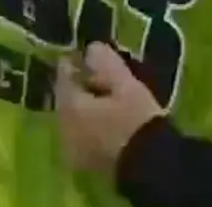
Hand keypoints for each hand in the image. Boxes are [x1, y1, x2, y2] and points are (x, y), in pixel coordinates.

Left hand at [56, 42, 165, 174]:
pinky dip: (89, 122)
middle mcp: (63, 126)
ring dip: (84, 105)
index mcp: (70, 106)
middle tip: (98, 73)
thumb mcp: (126, 86)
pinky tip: (106, 117)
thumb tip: (91, 47)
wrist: (148, 162)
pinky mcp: (83, 160)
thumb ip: (106, 65)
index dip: (74, 62)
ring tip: (105, 95)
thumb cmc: (136, 119)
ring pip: (73, 117)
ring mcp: (71, 146)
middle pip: (66, 98)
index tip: (85, 51)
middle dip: (79, 85)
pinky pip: (81, 132)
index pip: (64, 76)